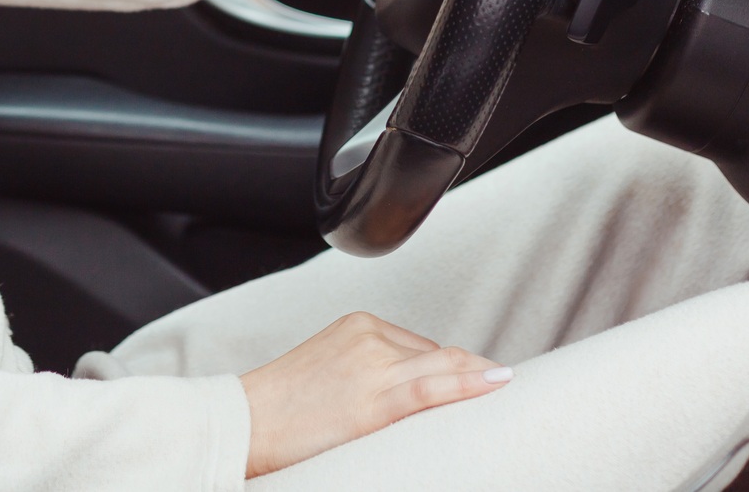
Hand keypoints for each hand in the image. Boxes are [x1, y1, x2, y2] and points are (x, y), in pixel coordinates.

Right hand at [239, 311, 509, 476]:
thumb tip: (408, 397)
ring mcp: (373, 364)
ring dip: (478, 381)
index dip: (454, 370)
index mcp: (358, 326)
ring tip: (505, 390)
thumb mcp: (329, 374)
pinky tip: (495, 384)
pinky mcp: (373, 398)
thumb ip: (368, 373)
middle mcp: (369, 337)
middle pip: (439, 357)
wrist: (244, 423)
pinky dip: (468, 385)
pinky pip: (432, 387)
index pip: (424, 349)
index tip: (479, 381)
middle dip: (471, 374)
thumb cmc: (281, 409)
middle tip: (498, 389)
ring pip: (444, 369)